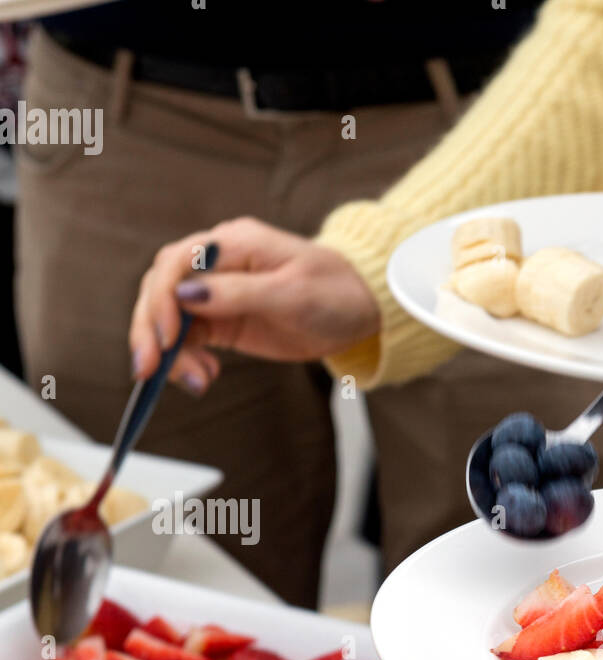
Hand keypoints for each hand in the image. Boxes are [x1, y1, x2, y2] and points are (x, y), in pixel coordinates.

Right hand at [128, 217, 381, 393]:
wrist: (361, 308)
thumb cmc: (334, 291)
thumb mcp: (293, 293)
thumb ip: (239, 293)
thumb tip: (186, 296)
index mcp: (232, 244)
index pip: (176, 263)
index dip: (162, 299)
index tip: (167, 336)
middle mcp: (217, 264)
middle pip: (162, 291)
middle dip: (151, 330)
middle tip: (151, 370)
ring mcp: (218, 293)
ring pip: (170, 319)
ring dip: (170, 352)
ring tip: (195, 381)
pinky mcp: (224, 321)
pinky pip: (190, 339)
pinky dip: (187, 359)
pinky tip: (204, 376)